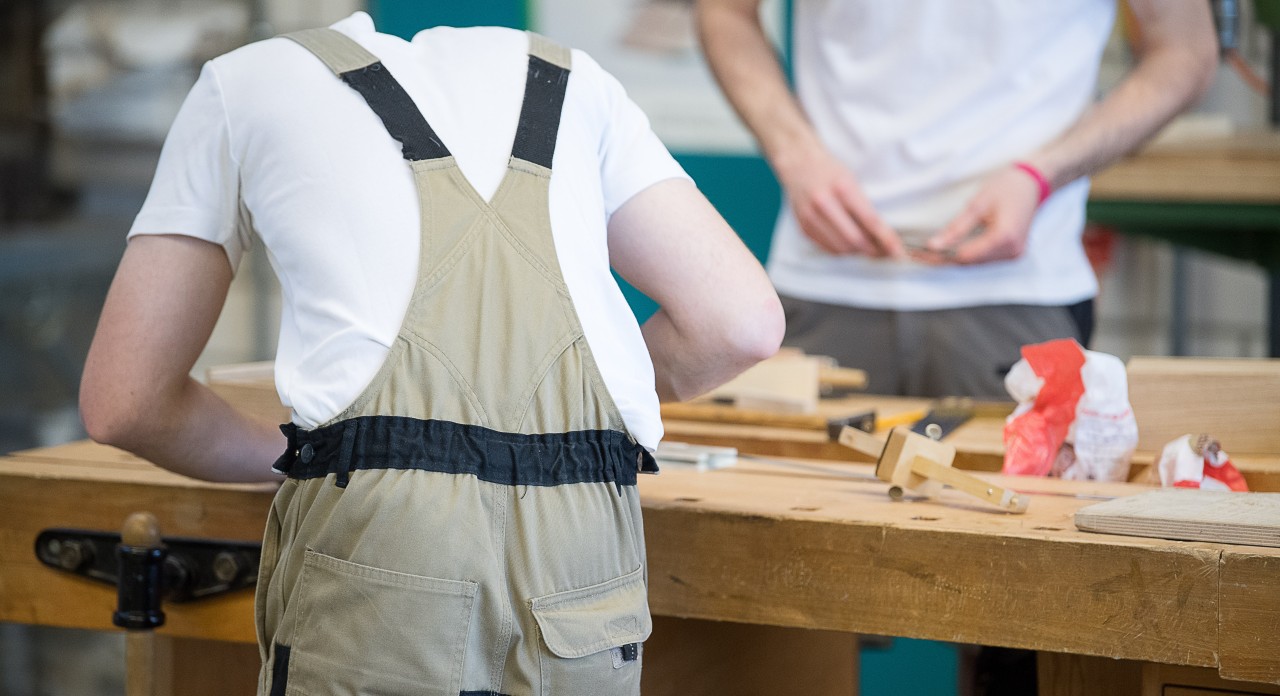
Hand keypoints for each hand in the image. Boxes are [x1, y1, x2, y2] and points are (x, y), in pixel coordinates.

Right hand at [776, 147, 903, 258]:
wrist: (798, 163)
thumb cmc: (830, 171)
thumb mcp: (852, 181)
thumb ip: (864, 207)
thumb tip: (881, 236)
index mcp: (842, 188)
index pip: (870, 221)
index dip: (886, 239)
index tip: (898, 252)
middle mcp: (824, 204)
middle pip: (855, 240)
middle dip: (873, 251)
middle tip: (885, 253)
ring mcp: (811, 218)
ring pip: (841, 248)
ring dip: (858, 252)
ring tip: (869, 248)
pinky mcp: (803, 228)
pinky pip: (827, 248)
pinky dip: (842, 251)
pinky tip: (850, 245)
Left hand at [916, 164, 1041, 264]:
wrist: (1033, 182)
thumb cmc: (1007, 186)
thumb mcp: (977, 204)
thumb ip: (956, 228)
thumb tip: (934, 245)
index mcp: (1005, 237)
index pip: (965, 256)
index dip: (940, 257)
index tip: (918, 253)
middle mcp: (1012, 251)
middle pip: (969, 262)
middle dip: (942, 259)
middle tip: (916, 254)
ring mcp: (1014, 254)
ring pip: (975, 264)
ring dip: (952, 259)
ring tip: (926, 254)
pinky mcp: (1012, 253)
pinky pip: (983, 259)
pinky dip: (965, 256)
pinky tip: (948, 251)